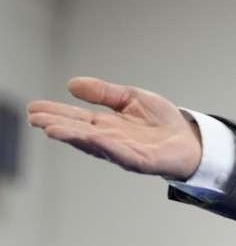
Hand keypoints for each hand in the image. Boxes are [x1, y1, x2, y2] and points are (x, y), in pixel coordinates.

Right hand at [27, 77, 202, 180]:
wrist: (191, 139)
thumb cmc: (161, 122)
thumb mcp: (131, 98)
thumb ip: (105, 93)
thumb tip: (72, 84)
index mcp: (106, 125)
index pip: (76, 118)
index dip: (55, 113)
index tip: (34, 108)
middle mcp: (111, 140)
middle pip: (80, 132)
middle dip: (59, 126)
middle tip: (36, 119)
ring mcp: (125, 152)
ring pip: (96, 145)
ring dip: (75, 138)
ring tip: (54, 130)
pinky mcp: (143, 162)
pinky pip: (124, 155)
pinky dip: (109, 147)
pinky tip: (95, 139)